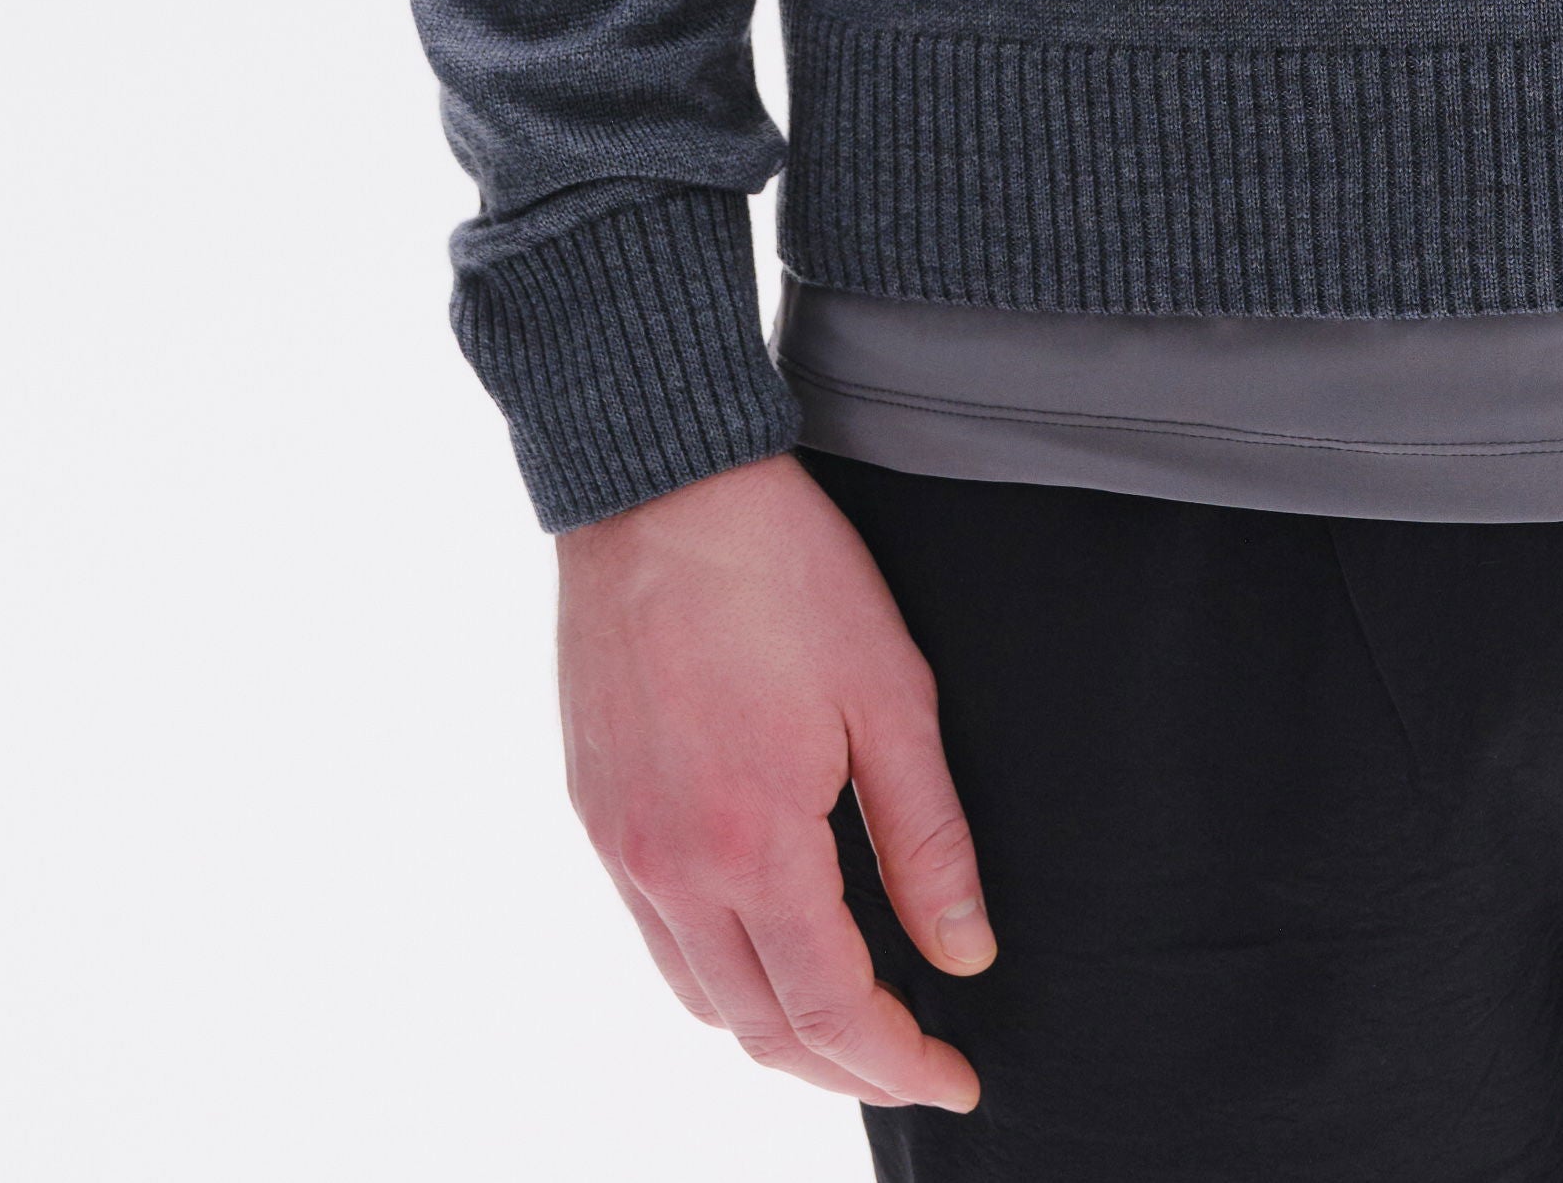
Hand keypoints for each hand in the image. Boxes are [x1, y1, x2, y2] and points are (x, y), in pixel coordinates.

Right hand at [555, 446, 999, 1113]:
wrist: (657, 485)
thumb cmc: (784, 569)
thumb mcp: (889, 692)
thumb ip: (926, 838)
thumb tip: (965, 952)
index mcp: (752, 842)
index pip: (830, 1011)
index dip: (899, 1062)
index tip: (956, 1076)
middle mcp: (672, 867)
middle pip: (759, 1030)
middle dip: (844, 1069)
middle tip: (916, 1061)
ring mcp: (624, 846)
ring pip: (701, 999)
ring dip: (778, 1033)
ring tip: (852, 1021)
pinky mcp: (598, 814)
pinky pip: (657, 942)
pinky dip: (718, 978)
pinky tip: (769, 948)